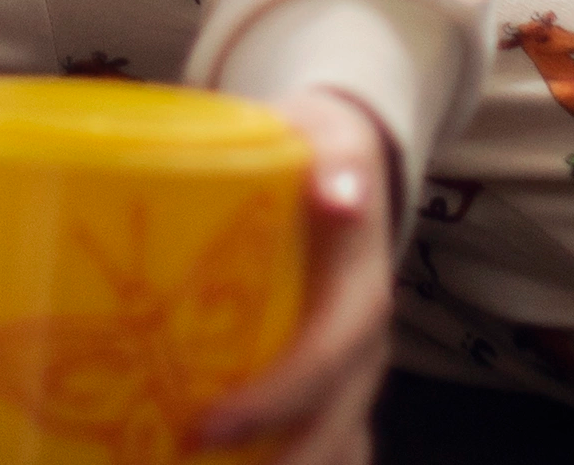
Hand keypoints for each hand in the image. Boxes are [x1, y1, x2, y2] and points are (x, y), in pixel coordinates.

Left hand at [194, 90, 396, 464]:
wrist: (348, 160)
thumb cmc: (323, 150)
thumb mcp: (329, 141)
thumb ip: (335, 165)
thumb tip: (342, 196)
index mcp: (360, 296)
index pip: (323, 363)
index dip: (272, 402)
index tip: (209, 424)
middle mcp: (364, 349)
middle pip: (333, 430)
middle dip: (280, 461)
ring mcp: (352, 374)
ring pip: (336, 447)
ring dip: (290, 464)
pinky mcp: (332, 384)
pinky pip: (325, 442)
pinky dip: (290, 458)